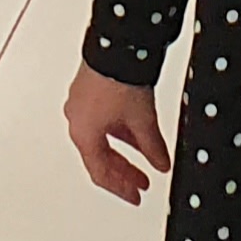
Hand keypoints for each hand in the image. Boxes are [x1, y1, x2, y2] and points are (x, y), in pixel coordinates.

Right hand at [64, 65, 170, 204]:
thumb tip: (162, 164)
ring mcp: (82, 104)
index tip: (136, 196)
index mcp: (83, 134)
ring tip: (146, 160)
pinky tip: (139, 135)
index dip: (120, 188)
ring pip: (103, 139)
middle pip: (101, 157)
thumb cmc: (117, 79)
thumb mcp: (143, 120)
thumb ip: (153, 147)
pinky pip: (104, 121)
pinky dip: (121, 132)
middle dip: (124, 172)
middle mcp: (78, 121)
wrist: (115, 45)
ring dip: (124, 151)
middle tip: (141, 184)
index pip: (100, 173)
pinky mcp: (90, 90)